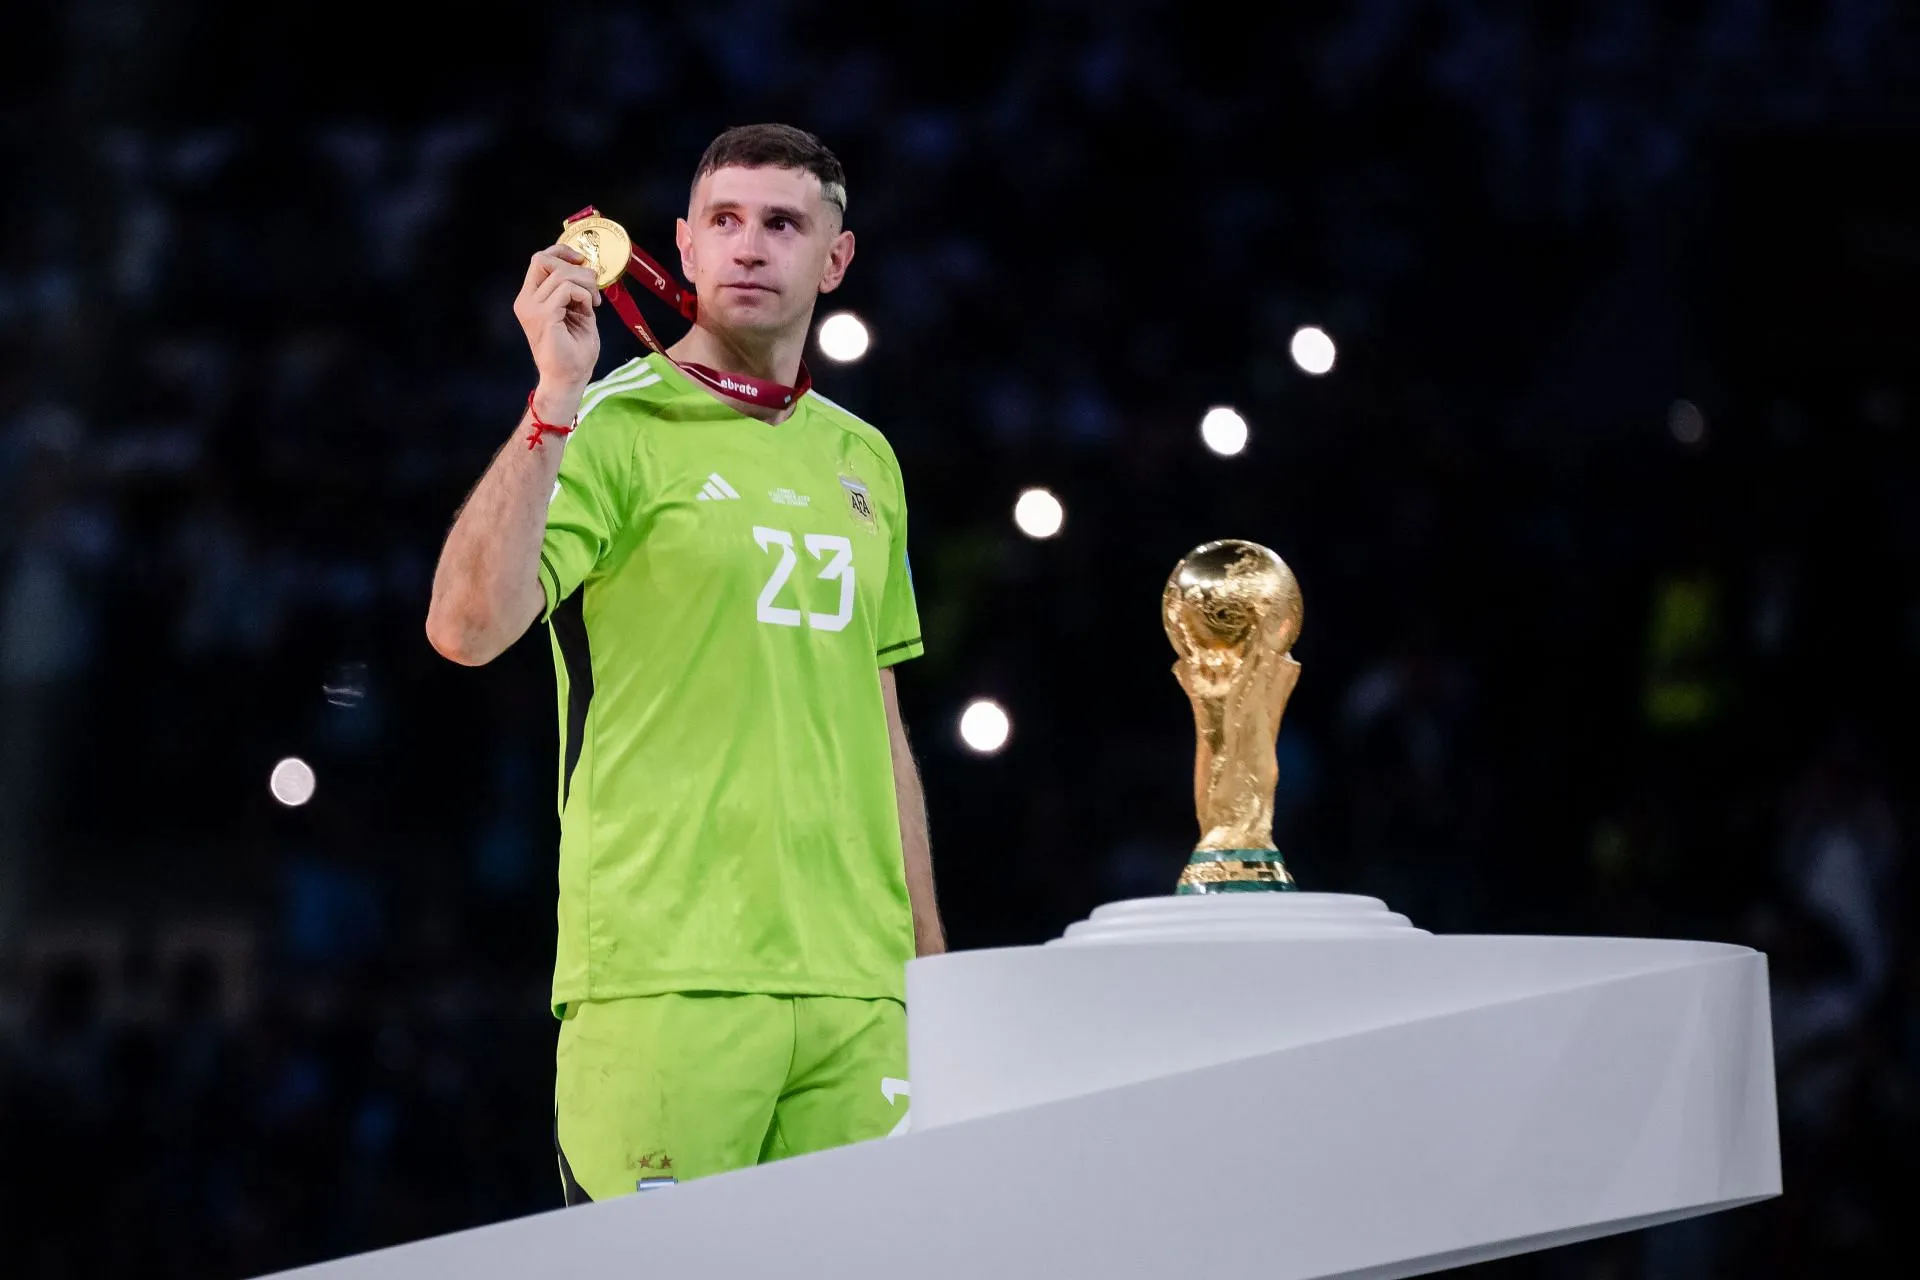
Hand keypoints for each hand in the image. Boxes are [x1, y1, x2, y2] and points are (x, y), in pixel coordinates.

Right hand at [514, 243, 601, 393]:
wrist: (569, 379)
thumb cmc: (574, 350)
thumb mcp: (577, 311)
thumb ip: (575, 290)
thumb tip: (585, 268)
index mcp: (531, 298)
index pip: (539, 260)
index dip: (561, 252)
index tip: (581, 261)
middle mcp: (526, 301)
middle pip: (544, 259)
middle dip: (575, 268)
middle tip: (592, 288)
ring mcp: (532, 308)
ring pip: (561, 273)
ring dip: (585, 284)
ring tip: (593, 303)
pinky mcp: (544, 316)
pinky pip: (568, 289)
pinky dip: (583, 295)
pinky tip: (589, 309)